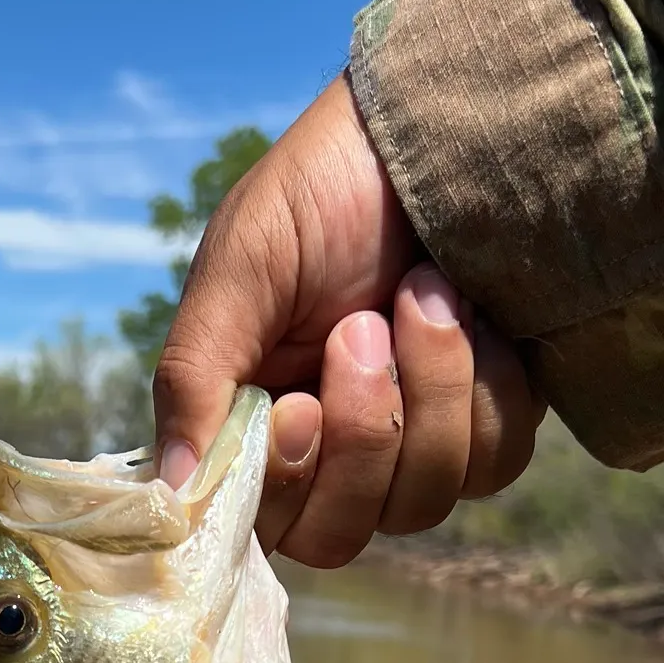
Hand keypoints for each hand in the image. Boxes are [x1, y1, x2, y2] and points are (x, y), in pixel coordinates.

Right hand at [153, 74, 544, 568]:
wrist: (437, 128)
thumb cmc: (322, 190)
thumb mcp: (240, 266)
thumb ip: (194, 375)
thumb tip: (169, 492)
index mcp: (254, 424)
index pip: (261, 522)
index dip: (289, 482)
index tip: (302, 403)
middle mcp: (328, 453)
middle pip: (340, 534)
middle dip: (364, 435)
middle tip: (365, 325)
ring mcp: (410, 448)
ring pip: (422, 502)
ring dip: (431, 393)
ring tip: (426, 293)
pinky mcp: (485, 426)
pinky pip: (494, 463)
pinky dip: (488, 388)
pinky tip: (477, 314)